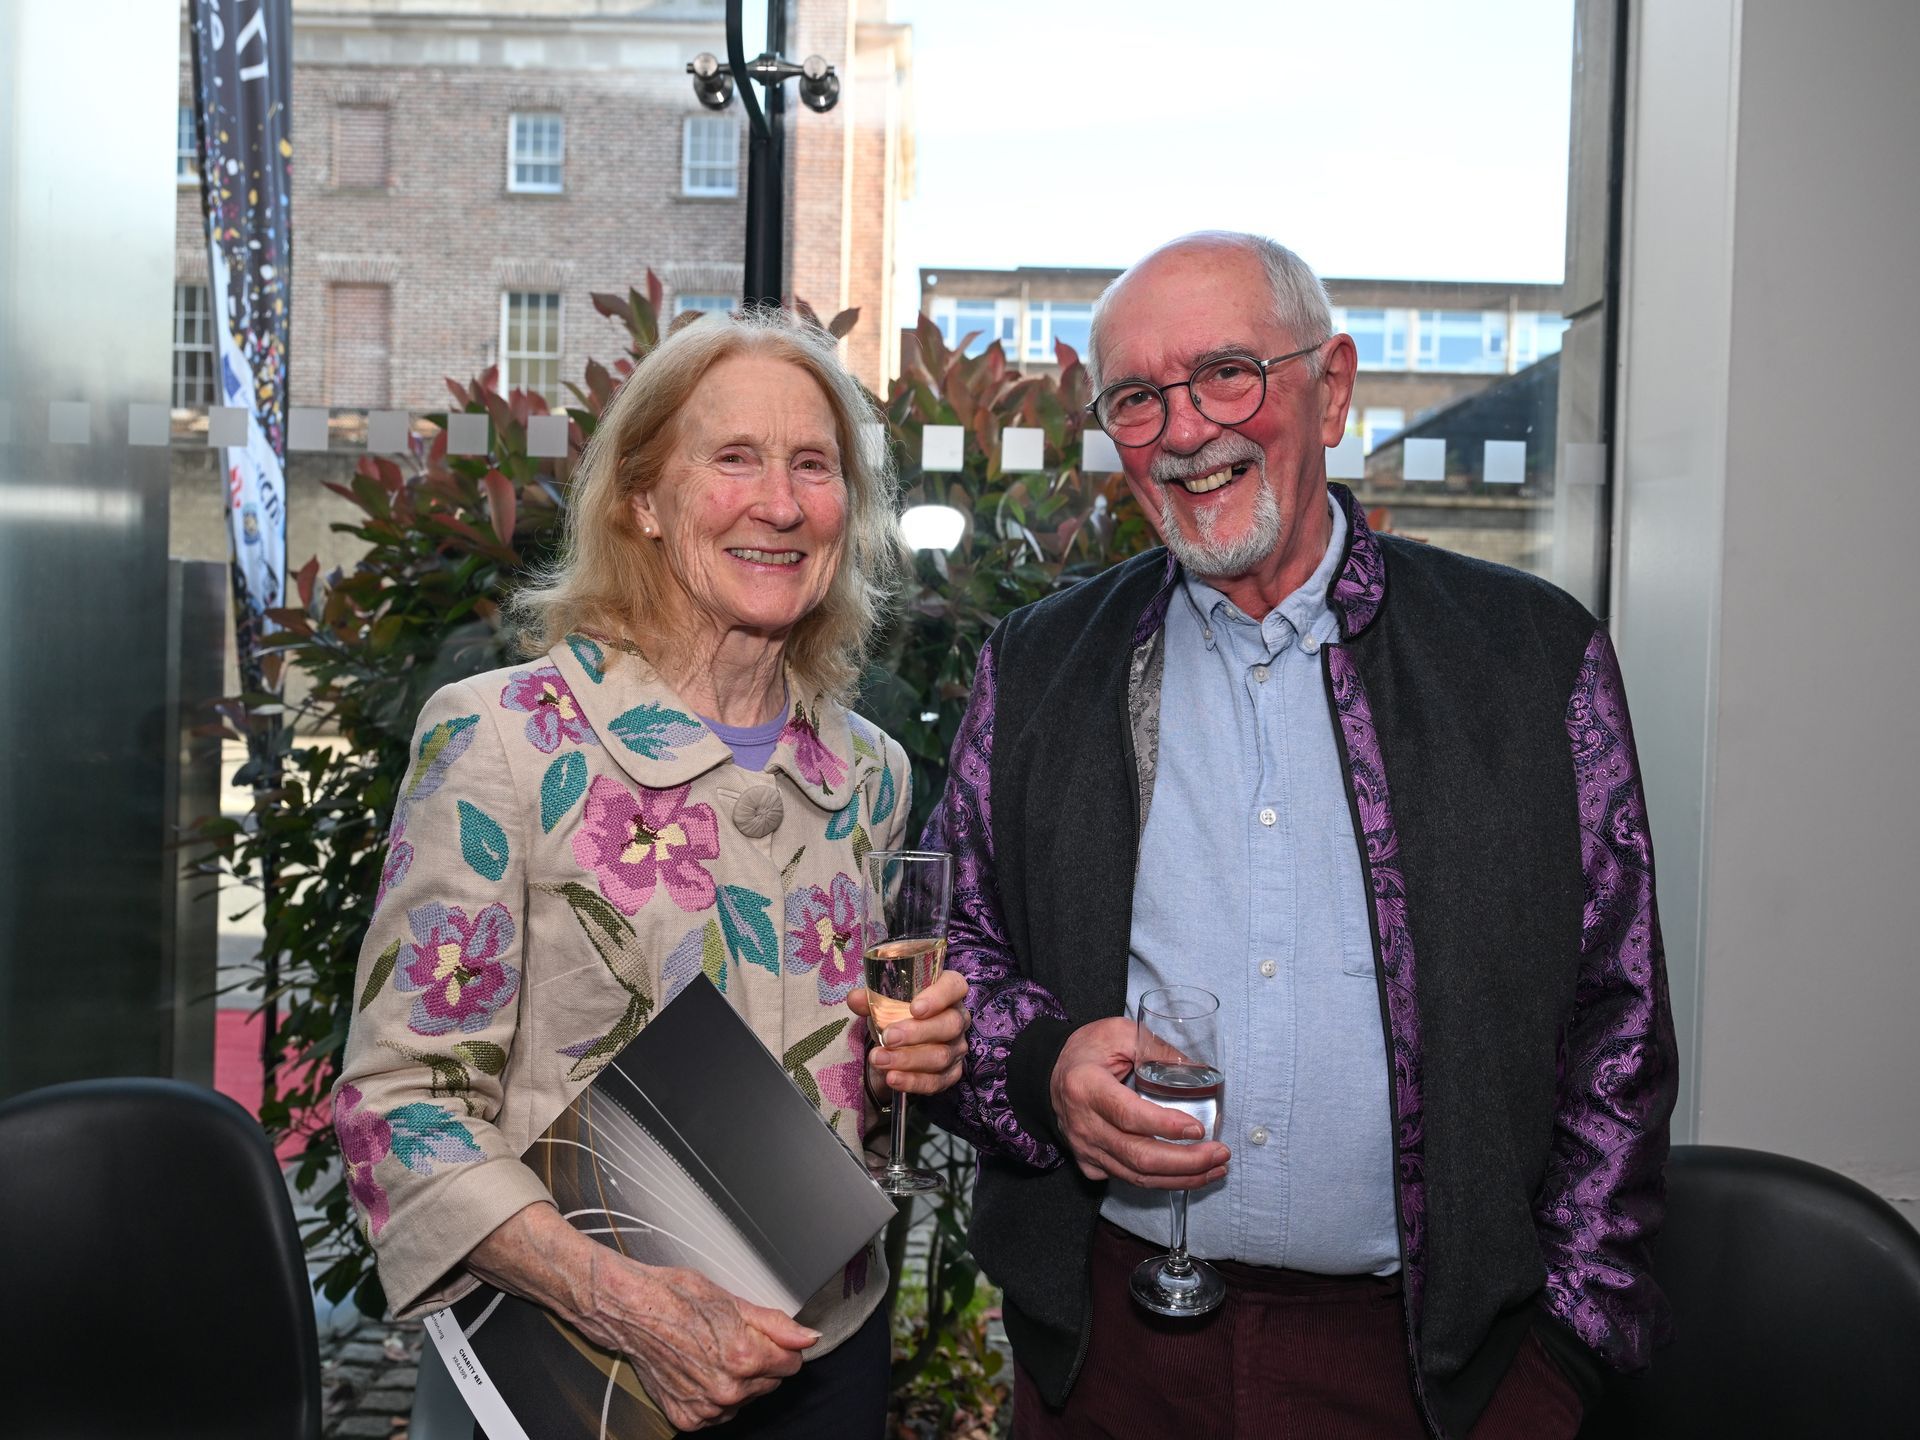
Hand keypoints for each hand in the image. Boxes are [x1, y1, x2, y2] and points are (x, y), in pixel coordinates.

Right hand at [574, 1252, 816, 1429]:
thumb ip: (777, 1325)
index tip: (762, 1336)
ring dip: (737, 1382)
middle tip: (730, 1339)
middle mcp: (727, 1389)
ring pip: (745, 1400)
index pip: (791, 1364)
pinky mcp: (686, 1418)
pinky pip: (717, 1413)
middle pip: (769, 1383)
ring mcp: (706, 1408)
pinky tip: (698, 1371)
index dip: (780, 1347)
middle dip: (759, 1363)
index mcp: (744, 1356)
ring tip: (710, 1353)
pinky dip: (713, 1397)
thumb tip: (809, 1338)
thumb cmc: (678, 1298)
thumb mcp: (734, 1301)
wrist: (633, 1311)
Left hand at [848, 969, 970, 1096]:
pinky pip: (936, 1081)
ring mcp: (956, 1048)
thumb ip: (871, 999)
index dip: (938, 997)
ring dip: (907, 1059)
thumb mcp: (883, 1003)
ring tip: (879, 1059)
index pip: (955, 986)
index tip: (915, 1008)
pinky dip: (913, 1081)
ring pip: (941, 1056)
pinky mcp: (951, 1074)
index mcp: (948, 992)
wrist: (897, 1045)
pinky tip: (892, 1078)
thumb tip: (855, 999)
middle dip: (917, 1033)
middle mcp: (958, 1018)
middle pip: (949, 1024)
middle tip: (889, 1037)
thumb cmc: (897, 1014)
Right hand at [1048, 1016, 1229, 1188]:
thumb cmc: (1086, 1050)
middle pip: (1139, 1157)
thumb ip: (1157, 1048)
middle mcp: (1083, 1125)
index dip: (1165, 1126)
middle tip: (1220, 1153)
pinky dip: (1164, 1181)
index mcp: (1086, 1087)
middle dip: (1186, 1161)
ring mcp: (1086, 1150)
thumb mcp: (1118, 1033)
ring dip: (1182, 1177)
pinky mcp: (1091, 1165)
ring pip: (1138, 1177)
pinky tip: (1189, 1172)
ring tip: (1215, 1167)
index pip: (1128, 1115)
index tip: (1198, 1128)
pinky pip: (1130, 1180)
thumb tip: (1199, 1069)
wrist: (1048, 1074)